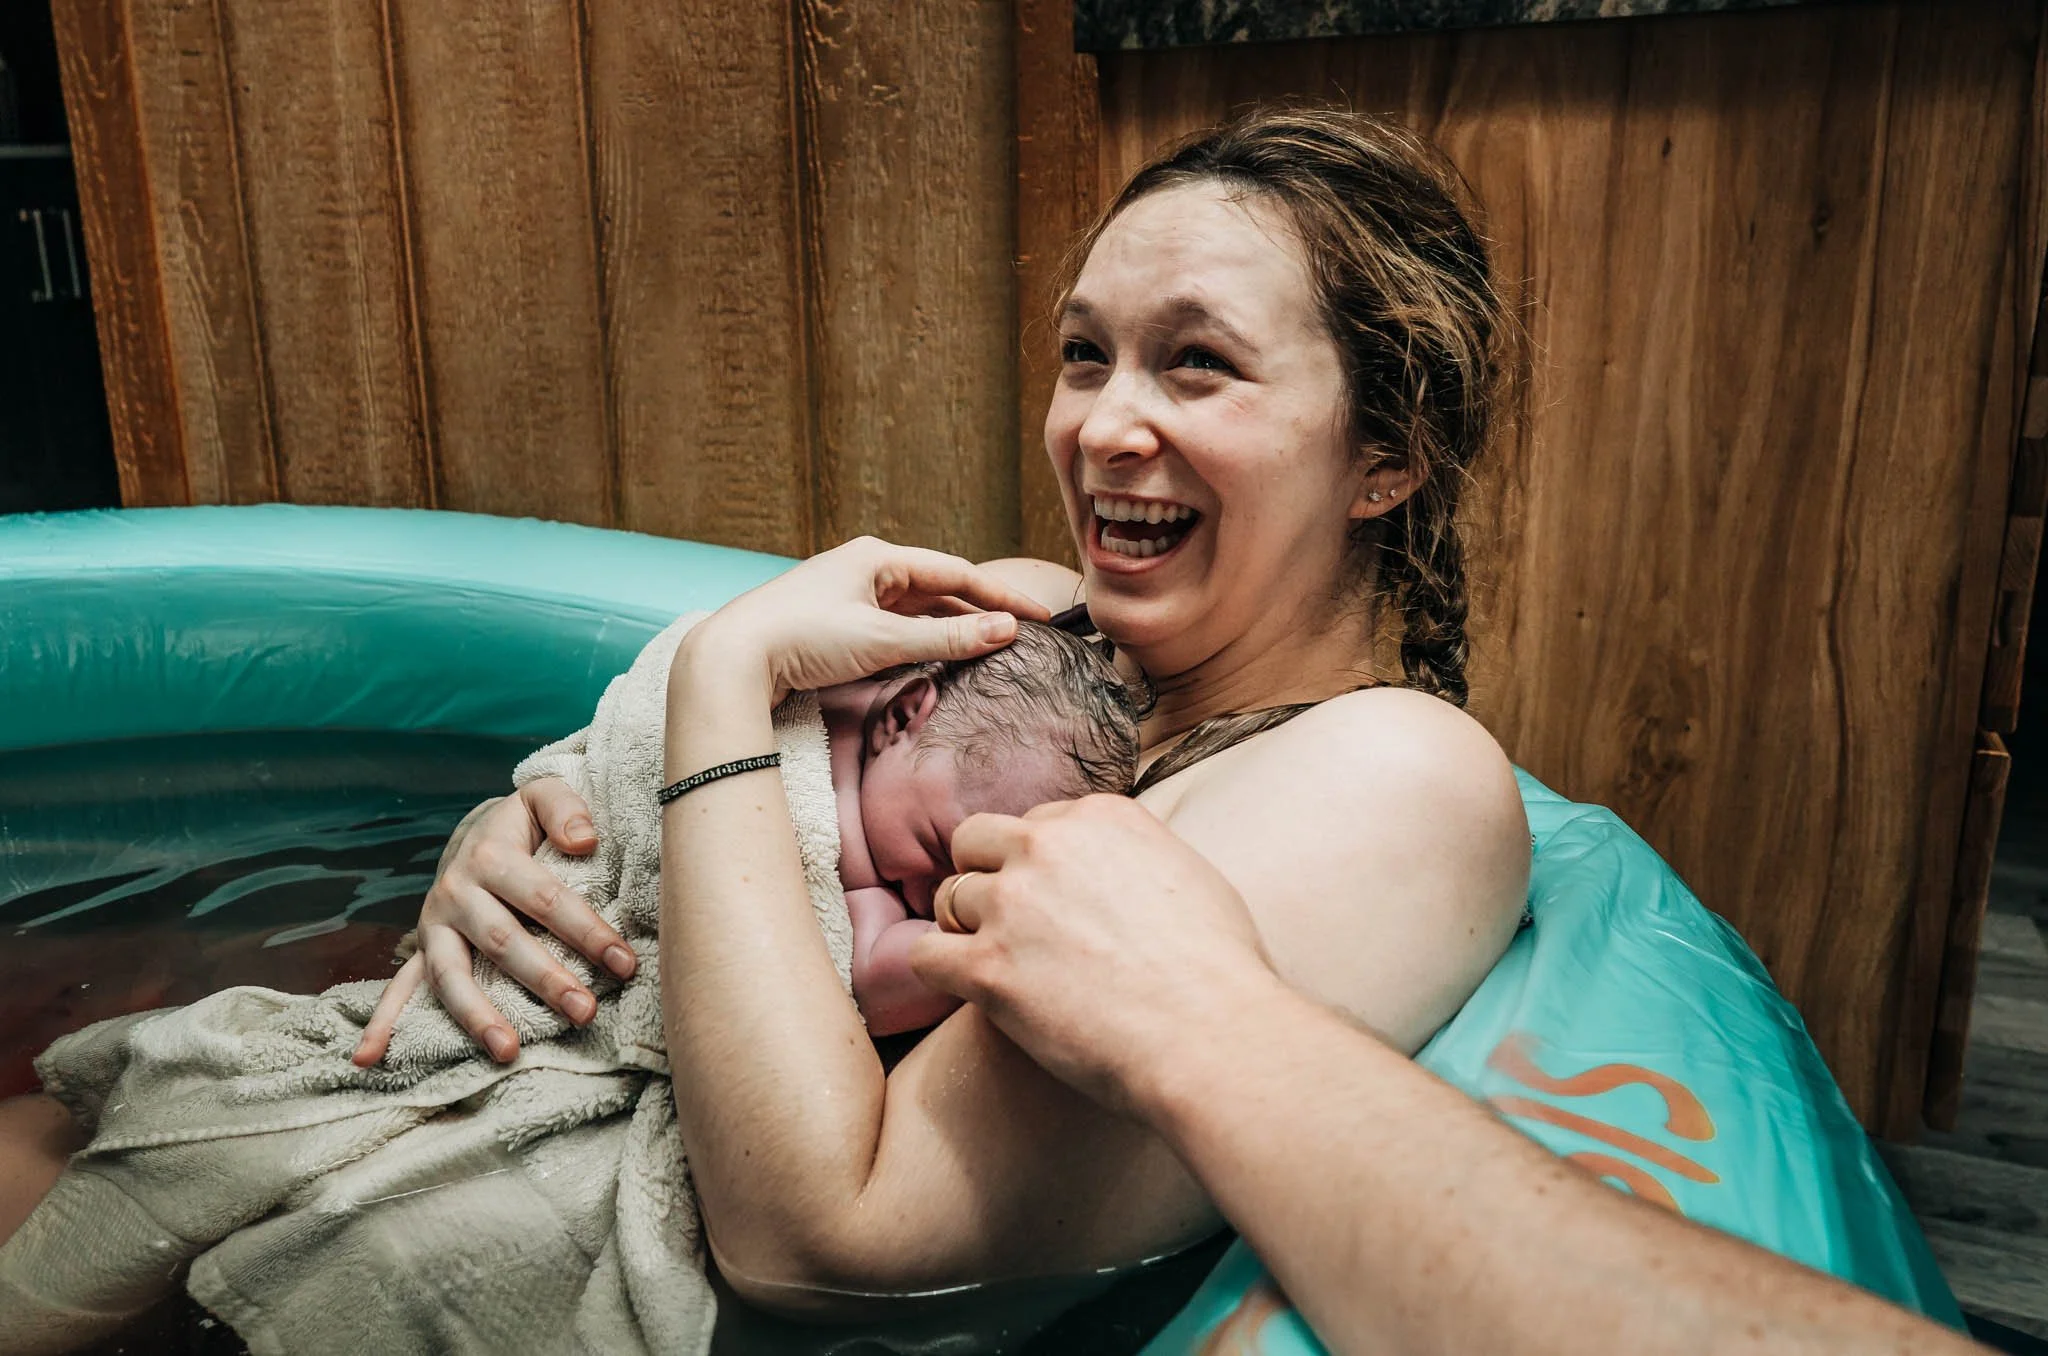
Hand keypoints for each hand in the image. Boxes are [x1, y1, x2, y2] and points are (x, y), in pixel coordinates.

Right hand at [351, 777, 633, 1066]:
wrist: (481, 833)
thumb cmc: (526, 824)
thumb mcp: (545, 797)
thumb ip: (566, 808)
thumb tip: (584, 840)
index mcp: (490, 855)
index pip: (545, 898)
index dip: (587, 930)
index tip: (625, 963)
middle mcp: (456, 892)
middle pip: (503, 942)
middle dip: (546, 980)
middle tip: (586, 1011)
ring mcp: (435, 926)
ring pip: (452, 975)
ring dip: (477, 1016)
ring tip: (509, 1050)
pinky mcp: (424, 950)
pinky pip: (400, 988)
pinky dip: (384, 1023)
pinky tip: (368, 1058)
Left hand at [682, 537, 1052, 702]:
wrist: (731, 657)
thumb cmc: (801, 638)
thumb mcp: (881, 639)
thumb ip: (946, 636)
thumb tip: (1005, 632)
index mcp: (878, 557)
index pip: (957, 572)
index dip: (1000, 597)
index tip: (1038, 617)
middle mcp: (864, 568)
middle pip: (938, 588)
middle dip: (978, 610)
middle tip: (1019, 634)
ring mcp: (848, 594)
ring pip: (914, 609)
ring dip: (949, 626)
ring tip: (986, 647)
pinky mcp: (833, 621)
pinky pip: (891, 625)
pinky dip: (919, 638)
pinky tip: (934, 654)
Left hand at [910, 796, 1277, 1114]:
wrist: (1211, 1035)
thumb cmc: (1220, 969)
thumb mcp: (1189, 874)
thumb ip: (1135, 856)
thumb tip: (1117, 871)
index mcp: (1100, 815)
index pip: (1038, 821)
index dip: (1039, 865)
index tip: (1054, 901)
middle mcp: (1048, 846)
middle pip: (976, 841)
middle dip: (986, 876)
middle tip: (1009, 924)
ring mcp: (1012, 904)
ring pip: (949, 897)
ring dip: (966, 928)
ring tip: (999, 965)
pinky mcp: (987, 966)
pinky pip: (924, 955)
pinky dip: (939, 972)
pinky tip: (967, 990)